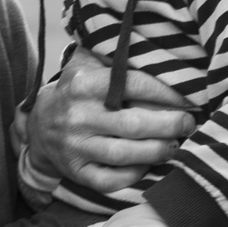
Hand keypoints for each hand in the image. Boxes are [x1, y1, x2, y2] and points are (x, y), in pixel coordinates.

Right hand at [26, 48, 194, 193]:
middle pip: (134, 124)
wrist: (39, 126)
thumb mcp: (85, 65)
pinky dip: (134, 175)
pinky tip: (148, 165)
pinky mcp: (76, 172)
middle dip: (169, 125)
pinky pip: (110, 180)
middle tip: (188, 124)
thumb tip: (152, 46)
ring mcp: (76, 147)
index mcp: (84, 85)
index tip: (187, 98)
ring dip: (158, 151)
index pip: (134, 85)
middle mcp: (78, 116)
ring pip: (124, 155)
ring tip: (175, 145)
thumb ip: (112, 55)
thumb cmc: (75, 92)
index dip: (166, 93)